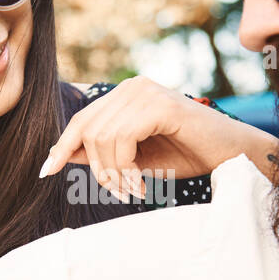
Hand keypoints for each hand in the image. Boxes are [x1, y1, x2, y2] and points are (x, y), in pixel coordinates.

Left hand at [39, 76, 271, 200]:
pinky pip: (123, 138)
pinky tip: (141, 183)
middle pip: (88, 130)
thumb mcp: (136, 159)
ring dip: (114, 173)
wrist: (232, 156)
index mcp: (126, 94)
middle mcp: (133, 86)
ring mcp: (147, 92)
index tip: (46, 171)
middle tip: (120, 193)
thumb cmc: (188, 155)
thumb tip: (62, 155)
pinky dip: (126, 167)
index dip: (62, 146)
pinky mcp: (161, 105)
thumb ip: (103, 153)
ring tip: (134, 189)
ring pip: (103, 137)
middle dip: (97, 169)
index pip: (82, 119)